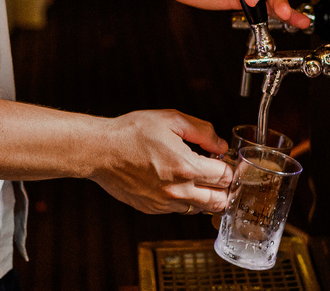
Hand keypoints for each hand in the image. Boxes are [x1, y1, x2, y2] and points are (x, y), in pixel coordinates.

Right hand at [89, 110, 232, 214]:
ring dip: (204, 195)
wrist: (101, 150)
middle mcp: (178, 191)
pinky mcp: (153, 209)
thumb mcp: (171, 119)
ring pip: (200, 209)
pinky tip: (174, 181)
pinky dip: (184, 199)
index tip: (223, 160)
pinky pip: (179, 210)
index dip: (228, 166)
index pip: (225, 176)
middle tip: (215, 172)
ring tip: (195, 177)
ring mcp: (165, 203)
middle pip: (219, 201)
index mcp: (186, 167)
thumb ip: (202, 131)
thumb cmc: (132, 132)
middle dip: (222, 186)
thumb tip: (220, 145)